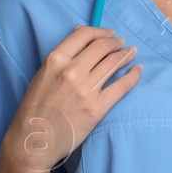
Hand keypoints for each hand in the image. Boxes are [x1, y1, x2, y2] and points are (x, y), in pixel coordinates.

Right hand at [3, 26, 138, 172]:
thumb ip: (62, 57)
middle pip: (102, 47)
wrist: (34, 141)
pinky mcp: (97, 107)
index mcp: (55, 60)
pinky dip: (133, 75)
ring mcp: (85, 89)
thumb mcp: (42, 75)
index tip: (109, 34)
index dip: (101, 31)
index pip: (84, 35)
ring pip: (113, 63)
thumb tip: (82, 35)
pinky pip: (122, 85)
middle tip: (122, 44)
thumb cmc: (35, 108)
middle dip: (115, 43)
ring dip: (126, 55)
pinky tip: (138, 70)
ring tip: (131, 53)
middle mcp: (71, 71)